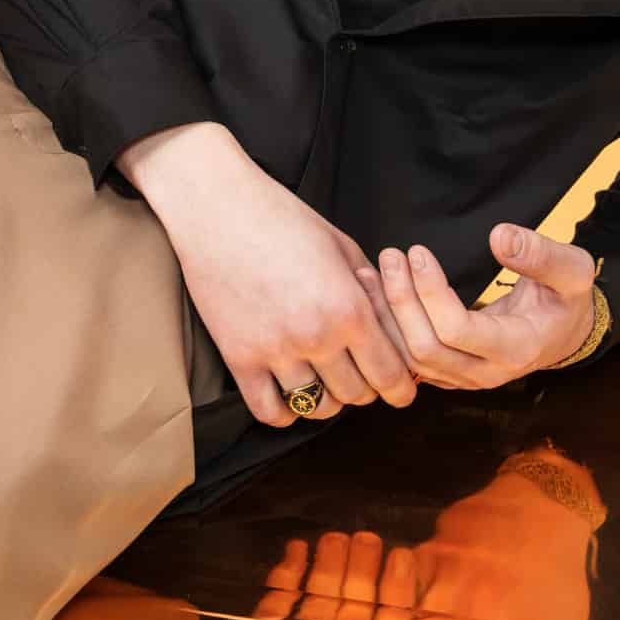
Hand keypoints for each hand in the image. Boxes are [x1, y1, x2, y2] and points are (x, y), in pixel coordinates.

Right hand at [135, 143, 418, 427]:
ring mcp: (275, 351)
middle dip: (365, 390)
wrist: (219, 208)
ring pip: (316, 407)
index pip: (390, 375)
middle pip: (356, 396)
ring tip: (324, 379)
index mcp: (349, 307)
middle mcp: (317, 337)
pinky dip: (286, 409)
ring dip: (326, 399)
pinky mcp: (239, 358)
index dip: (401, 387)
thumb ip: (371, 290)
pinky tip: (289, 389)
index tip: (399, 387)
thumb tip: (389, 326)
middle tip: (359, 373)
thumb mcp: (342, 246)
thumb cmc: (283, 218)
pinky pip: (270, 411)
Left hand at [368, 224, 601, 390]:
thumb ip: (541, 254)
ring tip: (370, 274)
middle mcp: (486, 373)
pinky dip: (391, 331)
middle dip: (401, 302)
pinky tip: (377, 296)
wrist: (565, 333)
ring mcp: (465, 379)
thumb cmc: (567, 298)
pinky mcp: (450, 374)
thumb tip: (500, 236)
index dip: (430, 292)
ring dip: (389, 317)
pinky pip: (411, 361)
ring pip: (412, 360)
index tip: (418, 253)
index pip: (457, 330)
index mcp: (516, 348)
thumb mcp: (573, 270)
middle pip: (426, 349)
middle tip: (390, 257)